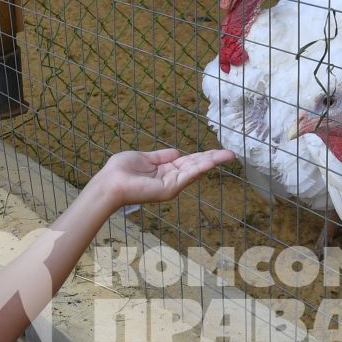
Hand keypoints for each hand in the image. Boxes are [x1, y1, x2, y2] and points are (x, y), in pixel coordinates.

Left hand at [88, 148, 233, 210]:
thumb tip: (178, 152)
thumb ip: (161, 156)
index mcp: (165, 170)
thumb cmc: (121, 170)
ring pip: (196, 170)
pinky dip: (201, 167)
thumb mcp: (144, 158)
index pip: (188, 161)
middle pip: (196, 166)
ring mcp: (171, 186)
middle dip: (213, 159)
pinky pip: (187, 175)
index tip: (217, 152)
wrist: (110, 183)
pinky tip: (212, 161)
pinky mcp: (169, 189)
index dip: (202, 156)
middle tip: (231, 154)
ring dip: (212, 162)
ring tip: (228, 156)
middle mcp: (171, 179)